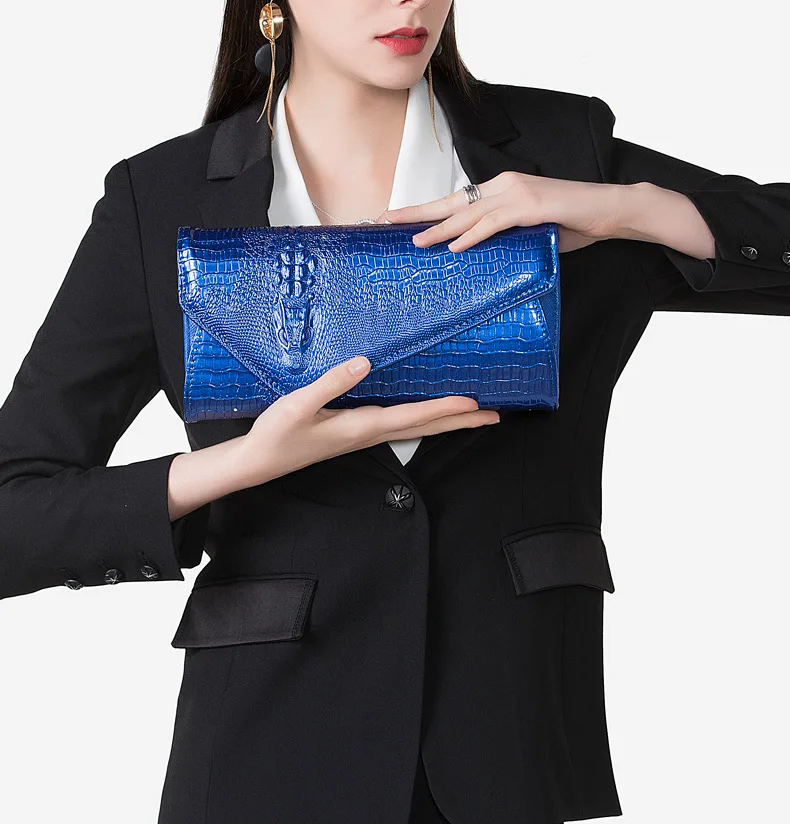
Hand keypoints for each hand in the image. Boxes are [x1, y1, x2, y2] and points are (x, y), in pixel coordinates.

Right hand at [235, 356, 499, 486]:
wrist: (260, 460)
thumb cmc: (277, 433)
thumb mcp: (299, 404)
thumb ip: (331, 383)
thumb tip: (364, 363)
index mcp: (361, 426)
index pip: (411, 416)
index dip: (443, 408)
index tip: (472, 401)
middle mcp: (370, 432)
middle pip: (425, 427)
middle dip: (461, 421)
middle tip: (496, 416)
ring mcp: (365, 434)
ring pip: (417, 427)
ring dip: (448, 421)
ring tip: (476, 415)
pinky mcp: (357, 431)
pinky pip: (402, 424)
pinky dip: (425, 418)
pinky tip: (430, 413)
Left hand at [385, 171, 623, 253]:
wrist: (611, 209)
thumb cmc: (574, 222)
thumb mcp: (533, 230)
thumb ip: (509, 237)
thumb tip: (487, 255)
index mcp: (502, 190)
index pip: (456, 202)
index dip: (426, 211)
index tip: (398, 220)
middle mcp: (504, 186)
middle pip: (452, 202)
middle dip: (416, 212)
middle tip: (384, 220)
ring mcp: (517, 193)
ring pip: (468, 213)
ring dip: (439, 228)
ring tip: (413, 241)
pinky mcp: (532, 206)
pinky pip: (495, 223)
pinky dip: (473, 234)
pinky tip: (454, 246)